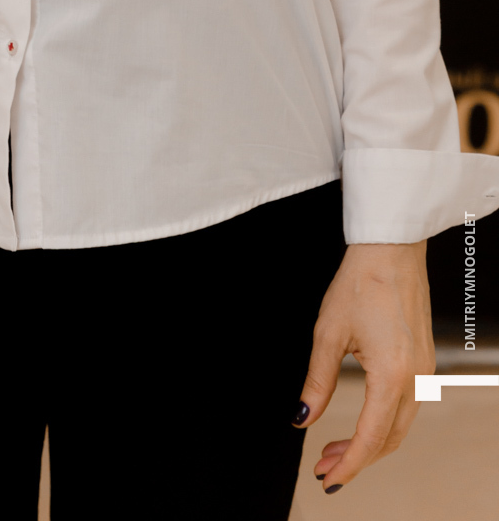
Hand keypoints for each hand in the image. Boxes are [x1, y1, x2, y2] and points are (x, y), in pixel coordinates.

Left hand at [294, 241, 432, 491]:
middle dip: (356, 458)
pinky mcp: (423, 361)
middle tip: (323, 465)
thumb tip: (302, 417)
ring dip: (371, 443)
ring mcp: (424, 371)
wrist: (391, 249)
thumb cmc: (360, 282)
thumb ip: (317, 382)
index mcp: (392, 375)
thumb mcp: (327, 333)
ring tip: (335, 447)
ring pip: (401, 427)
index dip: (348, 464)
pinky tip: (362, 422)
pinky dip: (385, 424)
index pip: (371, 438)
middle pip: (389, 440)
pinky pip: (408, 407)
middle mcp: (415, 379)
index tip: (326, 476)